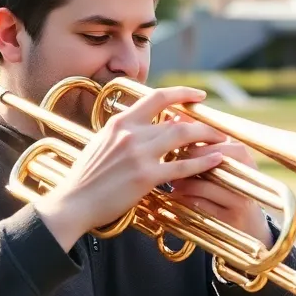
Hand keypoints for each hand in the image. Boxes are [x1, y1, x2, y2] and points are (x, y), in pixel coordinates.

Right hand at [34, 87, 229, 251]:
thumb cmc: (89, 176)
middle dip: (204, 123)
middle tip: (219, 128)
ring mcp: (139, 154)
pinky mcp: (146, 176)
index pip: (156, 96)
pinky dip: (204, 162)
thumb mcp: (106, 143)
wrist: (73, 202)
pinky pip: (184, 166)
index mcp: (120, 122)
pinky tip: (217, 159)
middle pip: (178, 120)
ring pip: (184, 137)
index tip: (200, 95)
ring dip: (208, 137)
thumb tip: (163, 122)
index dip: (182, 93)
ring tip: (222, 141)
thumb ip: (132, 132)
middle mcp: (130, 133)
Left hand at [167, 124, 273, 249]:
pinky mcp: (231, 218)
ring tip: (172, 182)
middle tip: (170, 163)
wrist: (247, 226)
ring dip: (183, 183)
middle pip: (213, 162)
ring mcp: (241, 198)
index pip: (219, 143)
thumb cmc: (226, 188)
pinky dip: (186, 200)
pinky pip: (202, 206)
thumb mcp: (219, 163)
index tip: (177, 146)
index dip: (196, 143)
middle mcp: (246, 176)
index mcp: (244, 157)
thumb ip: (199, 141)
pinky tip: (177, 197)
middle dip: (188, 163)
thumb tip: (177, 114)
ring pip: (205, 185)